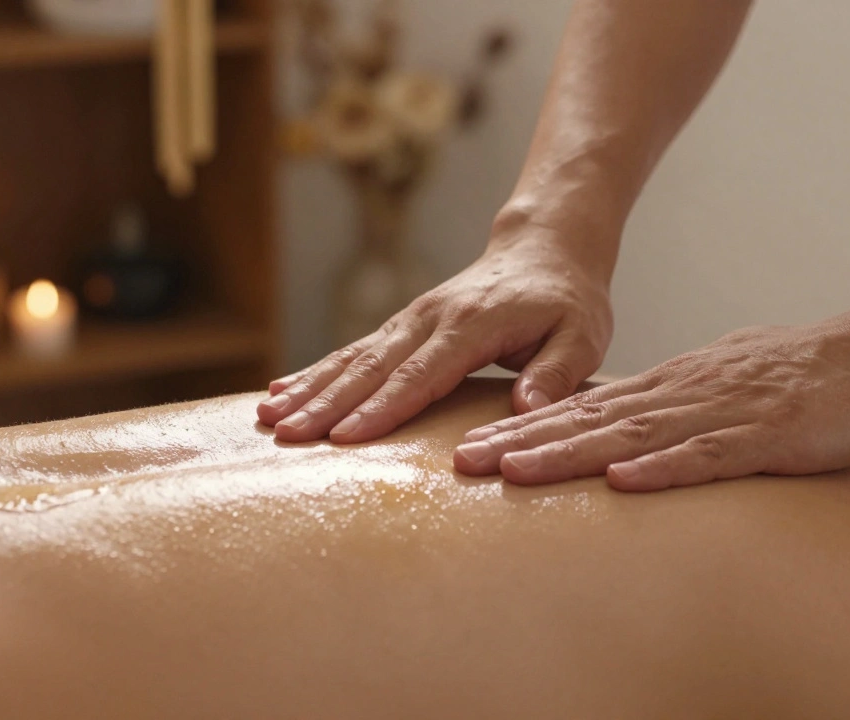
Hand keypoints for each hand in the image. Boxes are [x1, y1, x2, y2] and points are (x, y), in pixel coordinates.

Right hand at [257, 239, 612, 443]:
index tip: (346, 438)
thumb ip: (556, 373)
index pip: (421, 374)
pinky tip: (280, 392)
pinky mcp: (402, 325)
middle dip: (326, 404)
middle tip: (287, 436)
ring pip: (352, 357)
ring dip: (308, 388)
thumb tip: (525, 410)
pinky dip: (315, 372)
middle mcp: (431, 318)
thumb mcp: (582, 336)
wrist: (545, 249)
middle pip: (372, 367)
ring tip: (266, 417)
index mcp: (472, 325)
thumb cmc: (568, 302)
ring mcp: (411, 319)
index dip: (383, 408)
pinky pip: (352, 351)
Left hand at [453, 312, 849, 489]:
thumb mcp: (724, 389)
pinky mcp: (770, 434)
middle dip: (522, 441)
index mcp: (672, 384)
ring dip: (570, 453)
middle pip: (589, 419)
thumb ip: (675, 409)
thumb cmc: (804, 374)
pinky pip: (711, 454)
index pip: (583, 408)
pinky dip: (665, 468)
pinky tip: (623, 481)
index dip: (525, 427)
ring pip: (632, 433)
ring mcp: (724, 412)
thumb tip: (627, 435)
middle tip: (460, 461)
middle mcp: (684, 392)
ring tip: (513, 469)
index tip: (470, 446)